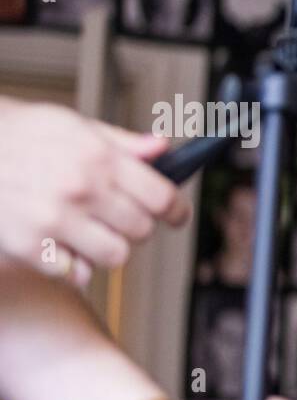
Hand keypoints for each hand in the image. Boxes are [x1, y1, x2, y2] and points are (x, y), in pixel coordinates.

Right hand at [0, 97, 190, 285]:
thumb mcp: (69, 124)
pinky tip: (63, 246)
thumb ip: (119, 142)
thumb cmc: (16, 135)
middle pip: (141, 229)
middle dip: (137, 226)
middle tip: (119, 218)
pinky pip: (78, 274)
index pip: (161, 196)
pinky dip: (75, 266)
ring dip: (109, 247)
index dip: (175, 210)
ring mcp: (55, 221)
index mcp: (97, 157)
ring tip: (90, 233)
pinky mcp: (31, 247)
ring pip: (116, 255)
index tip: (176, 216)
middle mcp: (81, 189)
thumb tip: (162, 149)